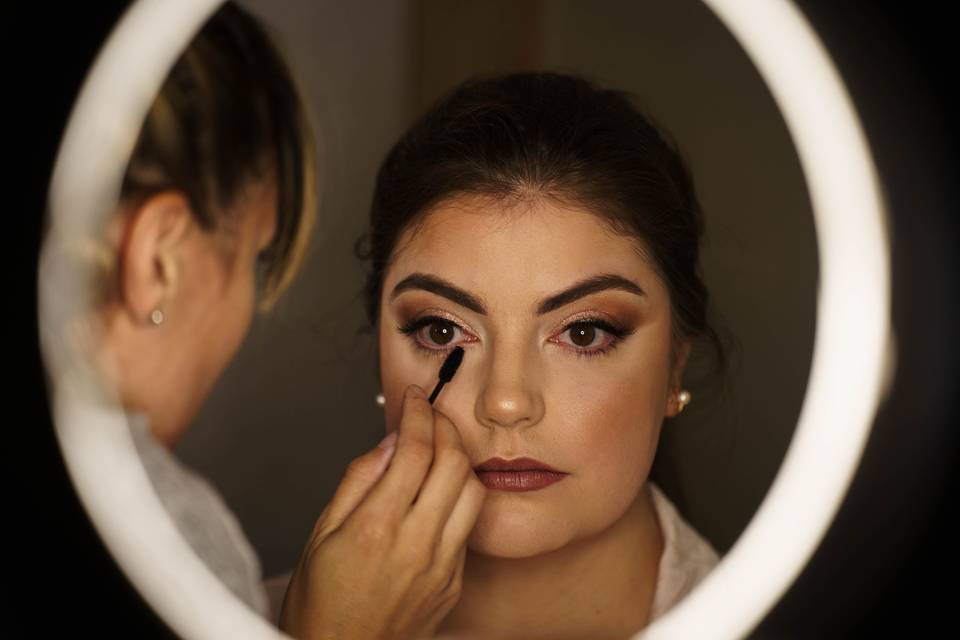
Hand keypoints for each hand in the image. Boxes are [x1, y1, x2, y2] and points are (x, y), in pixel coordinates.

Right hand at [279, 384, 485, 638]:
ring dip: (460, 461)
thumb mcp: (321, 533)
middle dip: (445, 427)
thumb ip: (358, 481)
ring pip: (473, 492)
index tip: (414, 399)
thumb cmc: (321, 603)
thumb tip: (388, 443)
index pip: (414, 449)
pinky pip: (468, 527)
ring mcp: (441, 566)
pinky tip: (440, 493)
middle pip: (453, 463)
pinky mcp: (453, 583)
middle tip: (430, 415)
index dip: (418, 413)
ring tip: (440, 449)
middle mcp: (416, 544)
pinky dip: (458, 499)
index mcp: (376, 527)